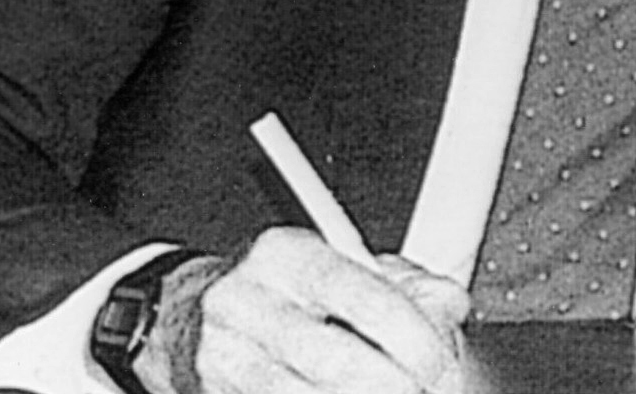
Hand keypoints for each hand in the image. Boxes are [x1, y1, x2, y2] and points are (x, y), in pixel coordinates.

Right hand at [150, 228, 467, 393]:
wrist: (184, 317)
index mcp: (286, 255)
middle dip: (396, 386)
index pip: (364, 296)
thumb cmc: (276, 290)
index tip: (439, 360)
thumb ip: (402, 282)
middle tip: (424, 390)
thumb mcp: (335, 265)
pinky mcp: (220, 393)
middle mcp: (248, 303)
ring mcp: (227, 358)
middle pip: (339, 362)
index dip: (414, 337)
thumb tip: (452, 305)